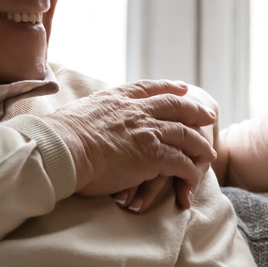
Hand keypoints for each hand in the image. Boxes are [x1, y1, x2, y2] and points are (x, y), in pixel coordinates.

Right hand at [44, 81, 215, 206]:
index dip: (169, 88)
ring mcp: (147, 131)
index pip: (151, 88)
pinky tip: (192, 178)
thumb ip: (91, 113)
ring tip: (208, 154)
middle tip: (208, 116)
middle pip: (176, 107)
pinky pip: (181, 162)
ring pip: (185, 135)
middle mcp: (137, 110)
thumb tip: (83, 119)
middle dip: (195, 111)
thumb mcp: (78, 111)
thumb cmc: (59, 136)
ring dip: (199, 146)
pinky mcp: (152, 155)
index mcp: (118, 98)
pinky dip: (190, 171)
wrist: (62, 148)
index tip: (182, 88)